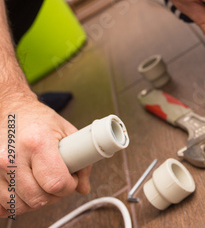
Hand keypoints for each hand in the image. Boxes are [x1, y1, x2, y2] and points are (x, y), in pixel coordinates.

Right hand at [0, 92, 90, 216]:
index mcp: (37, 142)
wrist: (13, 110)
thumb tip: (83, 187)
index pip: (56, 182)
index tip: (71, 179)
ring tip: (42, 184)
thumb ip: (81, 160)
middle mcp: (12, 156)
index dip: (69, 186)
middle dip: (54, 195)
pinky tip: (25, 189)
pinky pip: (2, 205)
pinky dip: (16, 202)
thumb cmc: (40, 120)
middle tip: (58, 181)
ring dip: (35, 201)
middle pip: (38, 198)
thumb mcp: (67, 132)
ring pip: (19, 206)